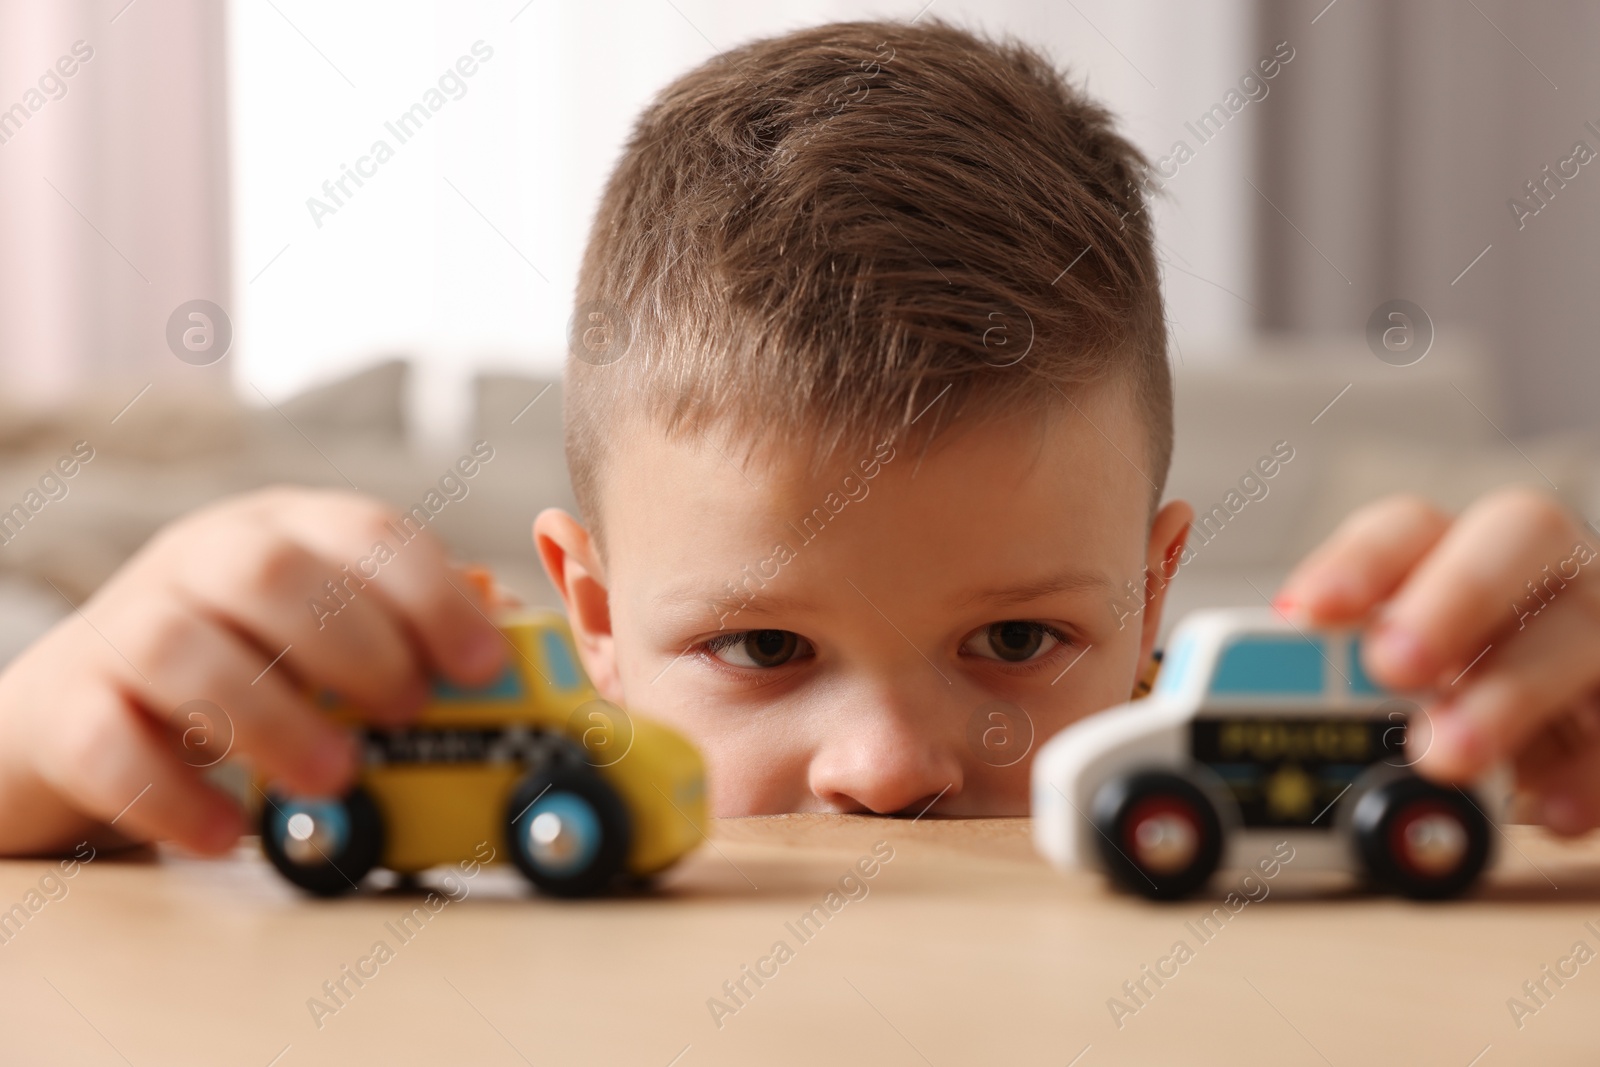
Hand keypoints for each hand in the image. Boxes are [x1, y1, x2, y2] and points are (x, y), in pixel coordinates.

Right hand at [0, 487, 505, 855]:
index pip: (368, 531)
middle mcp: (202, 561)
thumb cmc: (239, 668)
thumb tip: (506, 632)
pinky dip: (173, 793)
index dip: (432, 595)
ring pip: (181, 648)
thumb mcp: (328, 635)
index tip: (479, 666)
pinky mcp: (64, 709)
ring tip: (333, 776)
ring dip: (270, 717)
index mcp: (286, 531)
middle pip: (273, 572)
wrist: (79, 710)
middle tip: (405, 711)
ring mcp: (124, 628)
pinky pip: (105, 742)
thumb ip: (411, 630)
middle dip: (355, 644)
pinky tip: (229, 833)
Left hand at [1276, 487, 1599, 834]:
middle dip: (1451, 596)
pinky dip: (1590, 770)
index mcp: (1458, 552)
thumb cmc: (1453, 696)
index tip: (1306, 613)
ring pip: (1581, 631)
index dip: (1358, 563)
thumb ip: (1328, 681)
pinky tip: (1546, 813)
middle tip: (1390, 665)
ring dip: (1509, 693)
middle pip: (1517, 536)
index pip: (1409, 527)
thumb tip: (1232, 715)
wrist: (1567, 734)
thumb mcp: (1390, 681)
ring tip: (1445, 756)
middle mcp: (1541, 572)